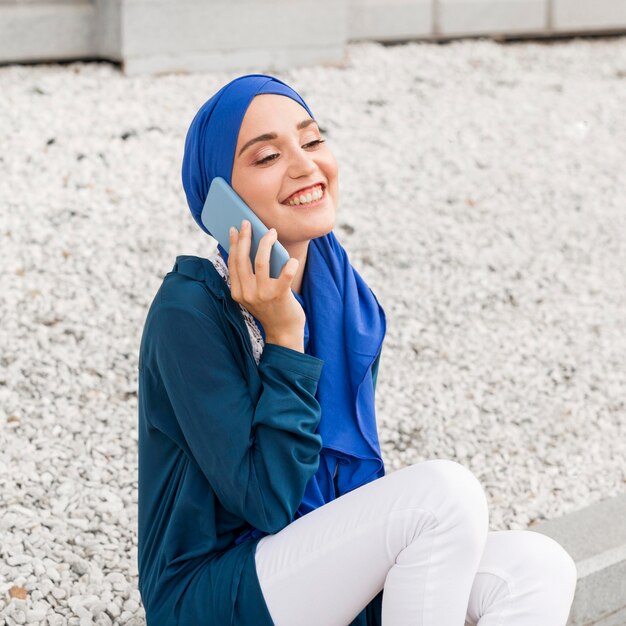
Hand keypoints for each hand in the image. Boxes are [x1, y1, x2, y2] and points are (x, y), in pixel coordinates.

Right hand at [228, 220, 304, 343]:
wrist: (284, 332)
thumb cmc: (271, 308)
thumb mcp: (253, 294)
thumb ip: (250, 276)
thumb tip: (252, 247)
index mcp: (237, 292)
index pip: (233, 263)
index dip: (234, 244)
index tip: (235, 229)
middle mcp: (247, 293)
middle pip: (243, 259)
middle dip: (245, 238)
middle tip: (248, 223)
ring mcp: (263, 295)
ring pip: (261, 262)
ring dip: (266, 243)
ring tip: (271, 232)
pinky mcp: (280, 296)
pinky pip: (285, 274)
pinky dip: (290, 264)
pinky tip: (292, 259)